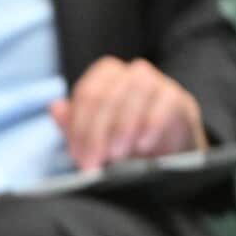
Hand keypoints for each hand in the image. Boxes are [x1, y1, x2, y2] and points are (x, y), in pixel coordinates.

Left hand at [51, 56, 206, 170]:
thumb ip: (74, 124)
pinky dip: (151, 124)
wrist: (168, 156)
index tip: (77, 155)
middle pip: (107, 95)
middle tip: (93, 161)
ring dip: (122, 126)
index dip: (79, 126)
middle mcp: (131, 73)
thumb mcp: (95, 138)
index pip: (87, 92)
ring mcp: (158, 83)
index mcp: (106, 76)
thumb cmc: (126, 143)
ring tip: (116, 155)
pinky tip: (142, 145)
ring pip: (136, 92)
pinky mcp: (179, 98)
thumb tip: (55, 107)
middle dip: (96, 132)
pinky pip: (165, 103)